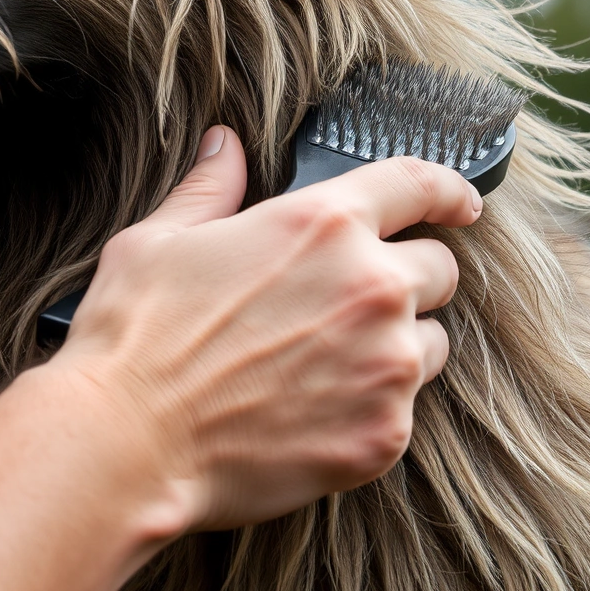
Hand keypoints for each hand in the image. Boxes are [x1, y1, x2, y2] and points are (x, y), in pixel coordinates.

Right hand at [50, 124, 479, 532]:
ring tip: (329, 366)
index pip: (418, 184)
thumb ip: (212, 188)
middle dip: (408, 279)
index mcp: (325, 223)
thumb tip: (226, 145)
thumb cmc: (137, 337)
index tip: (462, 204)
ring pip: (430, 343)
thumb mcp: (161, 238)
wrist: (127, 444)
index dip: (448, 190)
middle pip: (440, 269)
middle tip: (354, 306)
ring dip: (398, 347)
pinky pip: (406, 410)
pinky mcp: (385, 432)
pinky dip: (373, 410)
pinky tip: (315, 414)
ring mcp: (387, 364)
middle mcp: (373, 287)